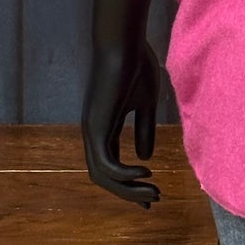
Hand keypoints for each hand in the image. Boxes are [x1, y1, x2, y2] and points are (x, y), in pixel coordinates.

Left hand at [82, 39, 162, 206]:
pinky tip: (145, 173)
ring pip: (103, 175)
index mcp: (105, 127)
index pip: (112, 165)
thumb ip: (144, 129)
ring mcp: (92, 130)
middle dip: (128, 193)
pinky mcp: (96, 126)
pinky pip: (106, 163)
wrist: (125, 43)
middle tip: (152, 201)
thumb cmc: (137, 65)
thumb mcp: (146, 103)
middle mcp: (94, 132)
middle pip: (105, 176)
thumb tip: (144, 157)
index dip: (129, 184)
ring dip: (127, 189)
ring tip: (152, 192)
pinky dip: (124, 174)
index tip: (150, 196)